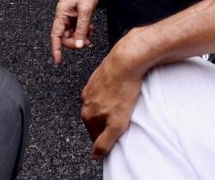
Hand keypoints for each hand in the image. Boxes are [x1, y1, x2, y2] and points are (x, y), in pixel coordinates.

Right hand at [50, 0, 104, 63]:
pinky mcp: (78, 11)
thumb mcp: (86, 10)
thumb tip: (78, 45)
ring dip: (81, 36)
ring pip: (73, 31)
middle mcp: (64, 14)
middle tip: (86, 44)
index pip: (55, 35)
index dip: (56, 49)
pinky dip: (84, 29)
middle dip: (75, 41)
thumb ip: (82, 28)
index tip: (58, 61)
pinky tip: (91, 29)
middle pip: (65, 35)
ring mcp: (71, 13)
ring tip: (90, 36)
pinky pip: (78, 25)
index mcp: (61, 13)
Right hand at [81, 42, 143, 159]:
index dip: (106, 137)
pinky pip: (107, 87)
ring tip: (124, 102)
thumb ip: (105, 142)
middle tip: (123, 117)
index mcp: (87, 113)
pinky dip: (114, 90)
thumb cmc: (123, 88)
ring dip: (111, 105)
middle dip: (108, 120)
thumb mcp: (117, 123)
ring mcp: (93, 84)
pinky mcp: (101, 72)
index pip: (94, 134)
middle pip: (97, 117)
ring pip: (101, 102)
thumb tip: (95, 155)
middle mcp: (86, 99)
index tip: (117, 134)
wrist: (127, 59)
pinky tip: (123, 89)